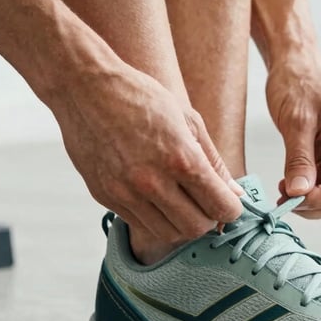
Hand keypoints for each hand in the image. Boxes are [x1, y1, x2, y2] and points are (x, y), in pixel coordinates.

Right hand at [51, 63, 242, 241]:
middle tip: (207, 202)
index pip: (220, 207)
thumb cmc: (141, 96)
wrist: (85, 87)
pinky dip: (154, 217)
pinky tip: (155, 195)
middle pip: (196, 228)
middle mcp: (152, 181)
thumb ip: (213, 160)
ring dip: (181, 222)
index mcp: (180, 158)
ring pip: (168, 234)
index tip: (230, 202)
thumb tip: (235, 194)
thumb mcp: (187, 119)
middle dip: (209, 219)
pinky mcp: (104, 196)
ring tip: (182, 200)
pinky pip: (139, 224)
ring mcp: (125, 192)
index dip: (232, 209)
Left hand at [266, 51, 320, 217]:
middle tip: (283, 199)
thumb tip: (298, 194)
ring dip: (310, 200)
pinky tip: (289, 183)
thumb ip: (299, 159)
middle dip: (316, 204)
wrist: (296, 63)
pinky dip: (308, 190)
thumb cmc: (298, 82)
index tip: (290, 200)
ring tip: (283, 189)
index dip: (320, 199)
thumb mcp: (295, 121)